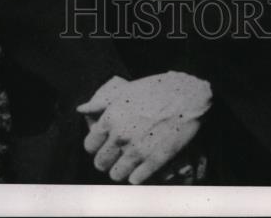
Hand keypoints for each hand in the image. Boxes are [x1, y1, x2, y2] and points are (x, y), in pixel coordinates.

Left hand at [76, 71, 211, 184]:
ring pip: (116, 175)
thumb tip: (81, 109)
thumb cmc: (157, 89)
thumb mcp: (126, 92)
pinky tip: (144, 166)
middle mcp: (120, 135)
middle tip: (118, 155)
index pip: (89, 146)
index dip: (97, 146)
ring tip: (131, 162)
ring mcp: (137, 150)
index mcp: (110, 117)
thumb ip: (102, 104)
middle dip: (108, 160)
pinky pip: (136, 180)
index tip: (106, 145)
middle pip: (100, 163)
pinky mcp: (154, 160)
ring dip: (122, 170)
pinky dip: (138, 175)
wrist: (188, 94)